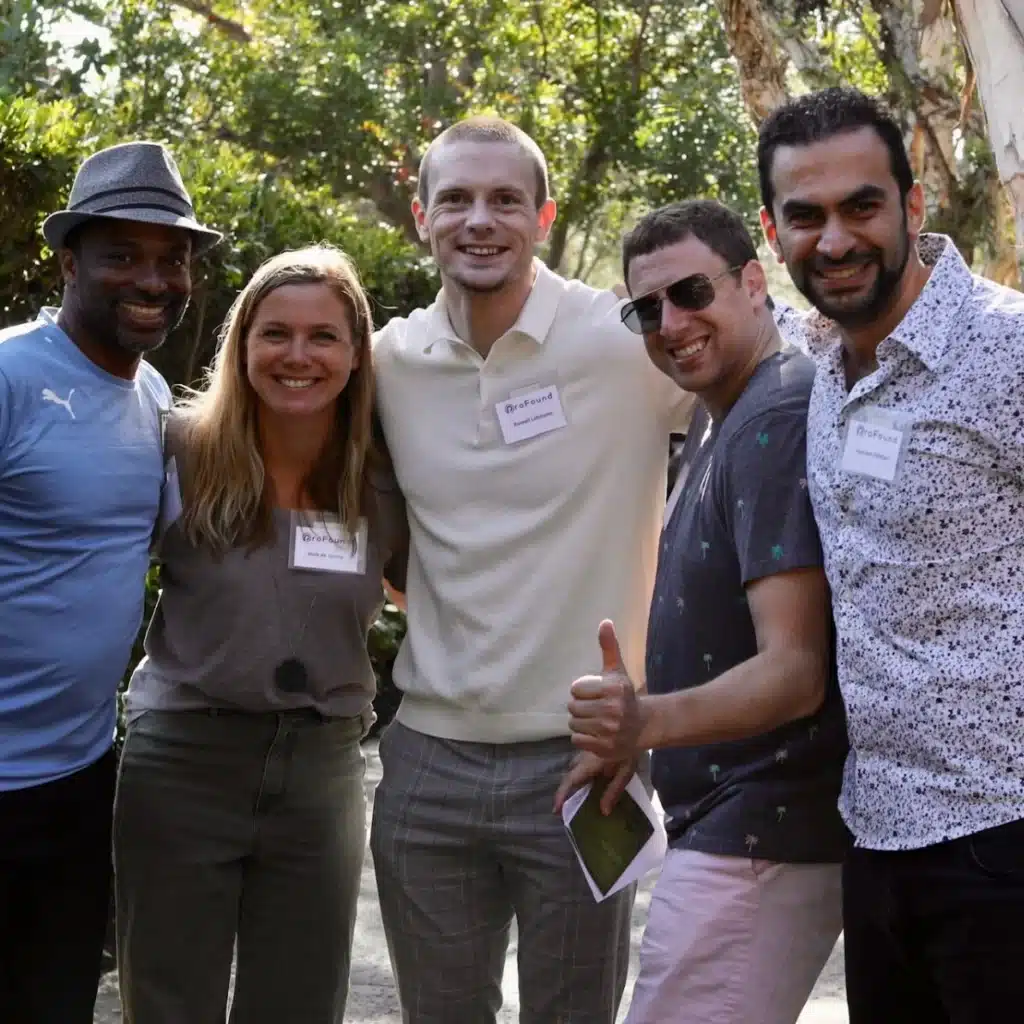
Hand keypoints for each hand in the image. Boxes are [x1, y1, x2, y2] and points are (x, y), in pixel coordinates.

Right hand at [553, 750, 635, 815]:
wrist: (636, 727)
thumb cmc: (632, 750)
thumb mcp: (625, 772)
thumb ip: (613, 791)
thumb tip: (604, 812)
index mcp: (591, 763)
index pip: (571, 779)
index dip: (562, 794)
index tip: (556, 808)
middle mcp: (583, 755)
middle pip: (570, 772)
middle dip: (568, 787)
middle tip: (569, 801)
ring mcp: (585, 747)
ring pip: (574, 764)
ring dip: (575, 776)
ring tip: (581, 787)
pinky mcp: (589, 743)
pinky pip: (579, 757)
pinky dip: (579, 767)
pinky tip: (590, 771)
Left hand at [568, 620, 647, 761]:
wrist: (643, 726)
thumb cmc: (624, 695)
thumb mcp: (617, 670)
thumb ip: (609, 646)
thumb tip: (605, 621)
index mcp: (614, 688)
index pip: (575, 689)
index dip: (582, 691)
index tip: (595, 694)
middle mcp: (613, 710)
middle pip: (573, 708)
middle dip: (580, 707)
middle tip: (595, 708)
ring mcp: (610, 731)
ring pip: (574, 724)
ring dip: (581, 722)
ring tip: (596, 720)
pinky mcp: (605, 748)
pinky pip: (577, 740)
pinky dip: (583, 737)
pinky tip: (596, 733)